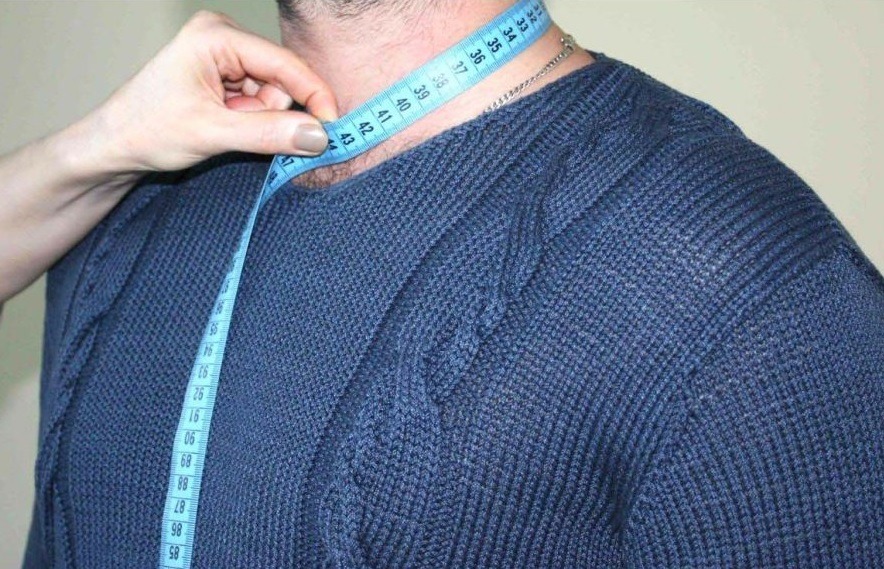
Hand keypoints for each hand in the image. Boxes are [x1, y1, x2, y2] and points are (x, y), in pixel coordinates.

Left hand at [88, 10, 338, 173]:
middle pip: (281, 79)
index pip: (285, 64)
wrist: (113, 147)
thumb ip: (269, 134)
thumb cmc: (147, 130)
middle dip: (271, 113)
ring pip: (273, 94)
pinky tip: (223, 126)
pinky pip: (259, 101)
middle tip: (239, 133)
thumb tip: (319, 136)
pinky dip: (250, 121)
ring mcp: (223, 56)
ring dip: (258, 120)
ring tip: (222, 129)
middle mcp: (223, 37)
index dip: (314, 97)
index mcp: (217, 36)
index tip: (334, 129)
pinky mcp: (223, 75)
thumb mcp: (213, 134)